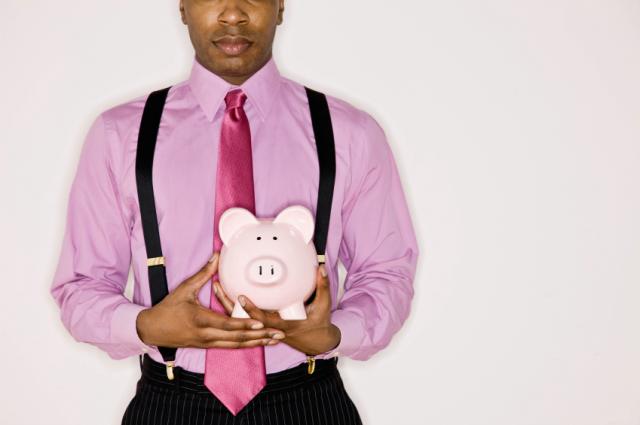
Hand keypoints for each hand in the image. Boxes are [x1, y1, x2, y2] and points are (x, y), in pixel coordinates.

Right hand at [135, 252, 285, 348]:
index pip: (227, 324)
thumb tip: (216, 256)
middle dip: (259, 337)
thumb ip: (203, 274)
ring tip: (274, 340)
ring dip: (256, 343)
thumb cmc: (167, 309)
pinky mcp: (207, 346)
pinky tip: (258, 342)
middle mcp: (206, 335)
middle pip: (237, 338)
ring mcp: (207, 343)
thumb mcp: (184, 289)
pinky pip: (230, 346)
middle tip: (278, 334)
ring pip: (236, 345)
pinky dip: (245, 345)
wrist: (152, 330)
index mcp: (201, 320)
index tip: (261, 323)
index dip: (245, 324)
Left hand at [213, 264, 340, 355]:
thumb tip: (321, 269)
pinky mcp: (262, 326)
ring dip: (227, 305)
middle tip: (217, 286)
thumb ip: (322, 286)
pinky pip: (244, 319)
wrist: (317, 341)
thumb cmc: (319, 323)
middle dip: (228, 304)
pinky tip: (226, 295)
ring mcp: (265, 329)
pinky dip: (233, 308)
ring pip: (239, 320)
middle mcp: (271, 328)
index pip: (263, 319)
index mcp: (284, 325)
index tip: (240, 296)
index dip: (250, 310)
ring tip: (216, 287)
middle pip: (243, 320)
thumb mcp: (324, 304)